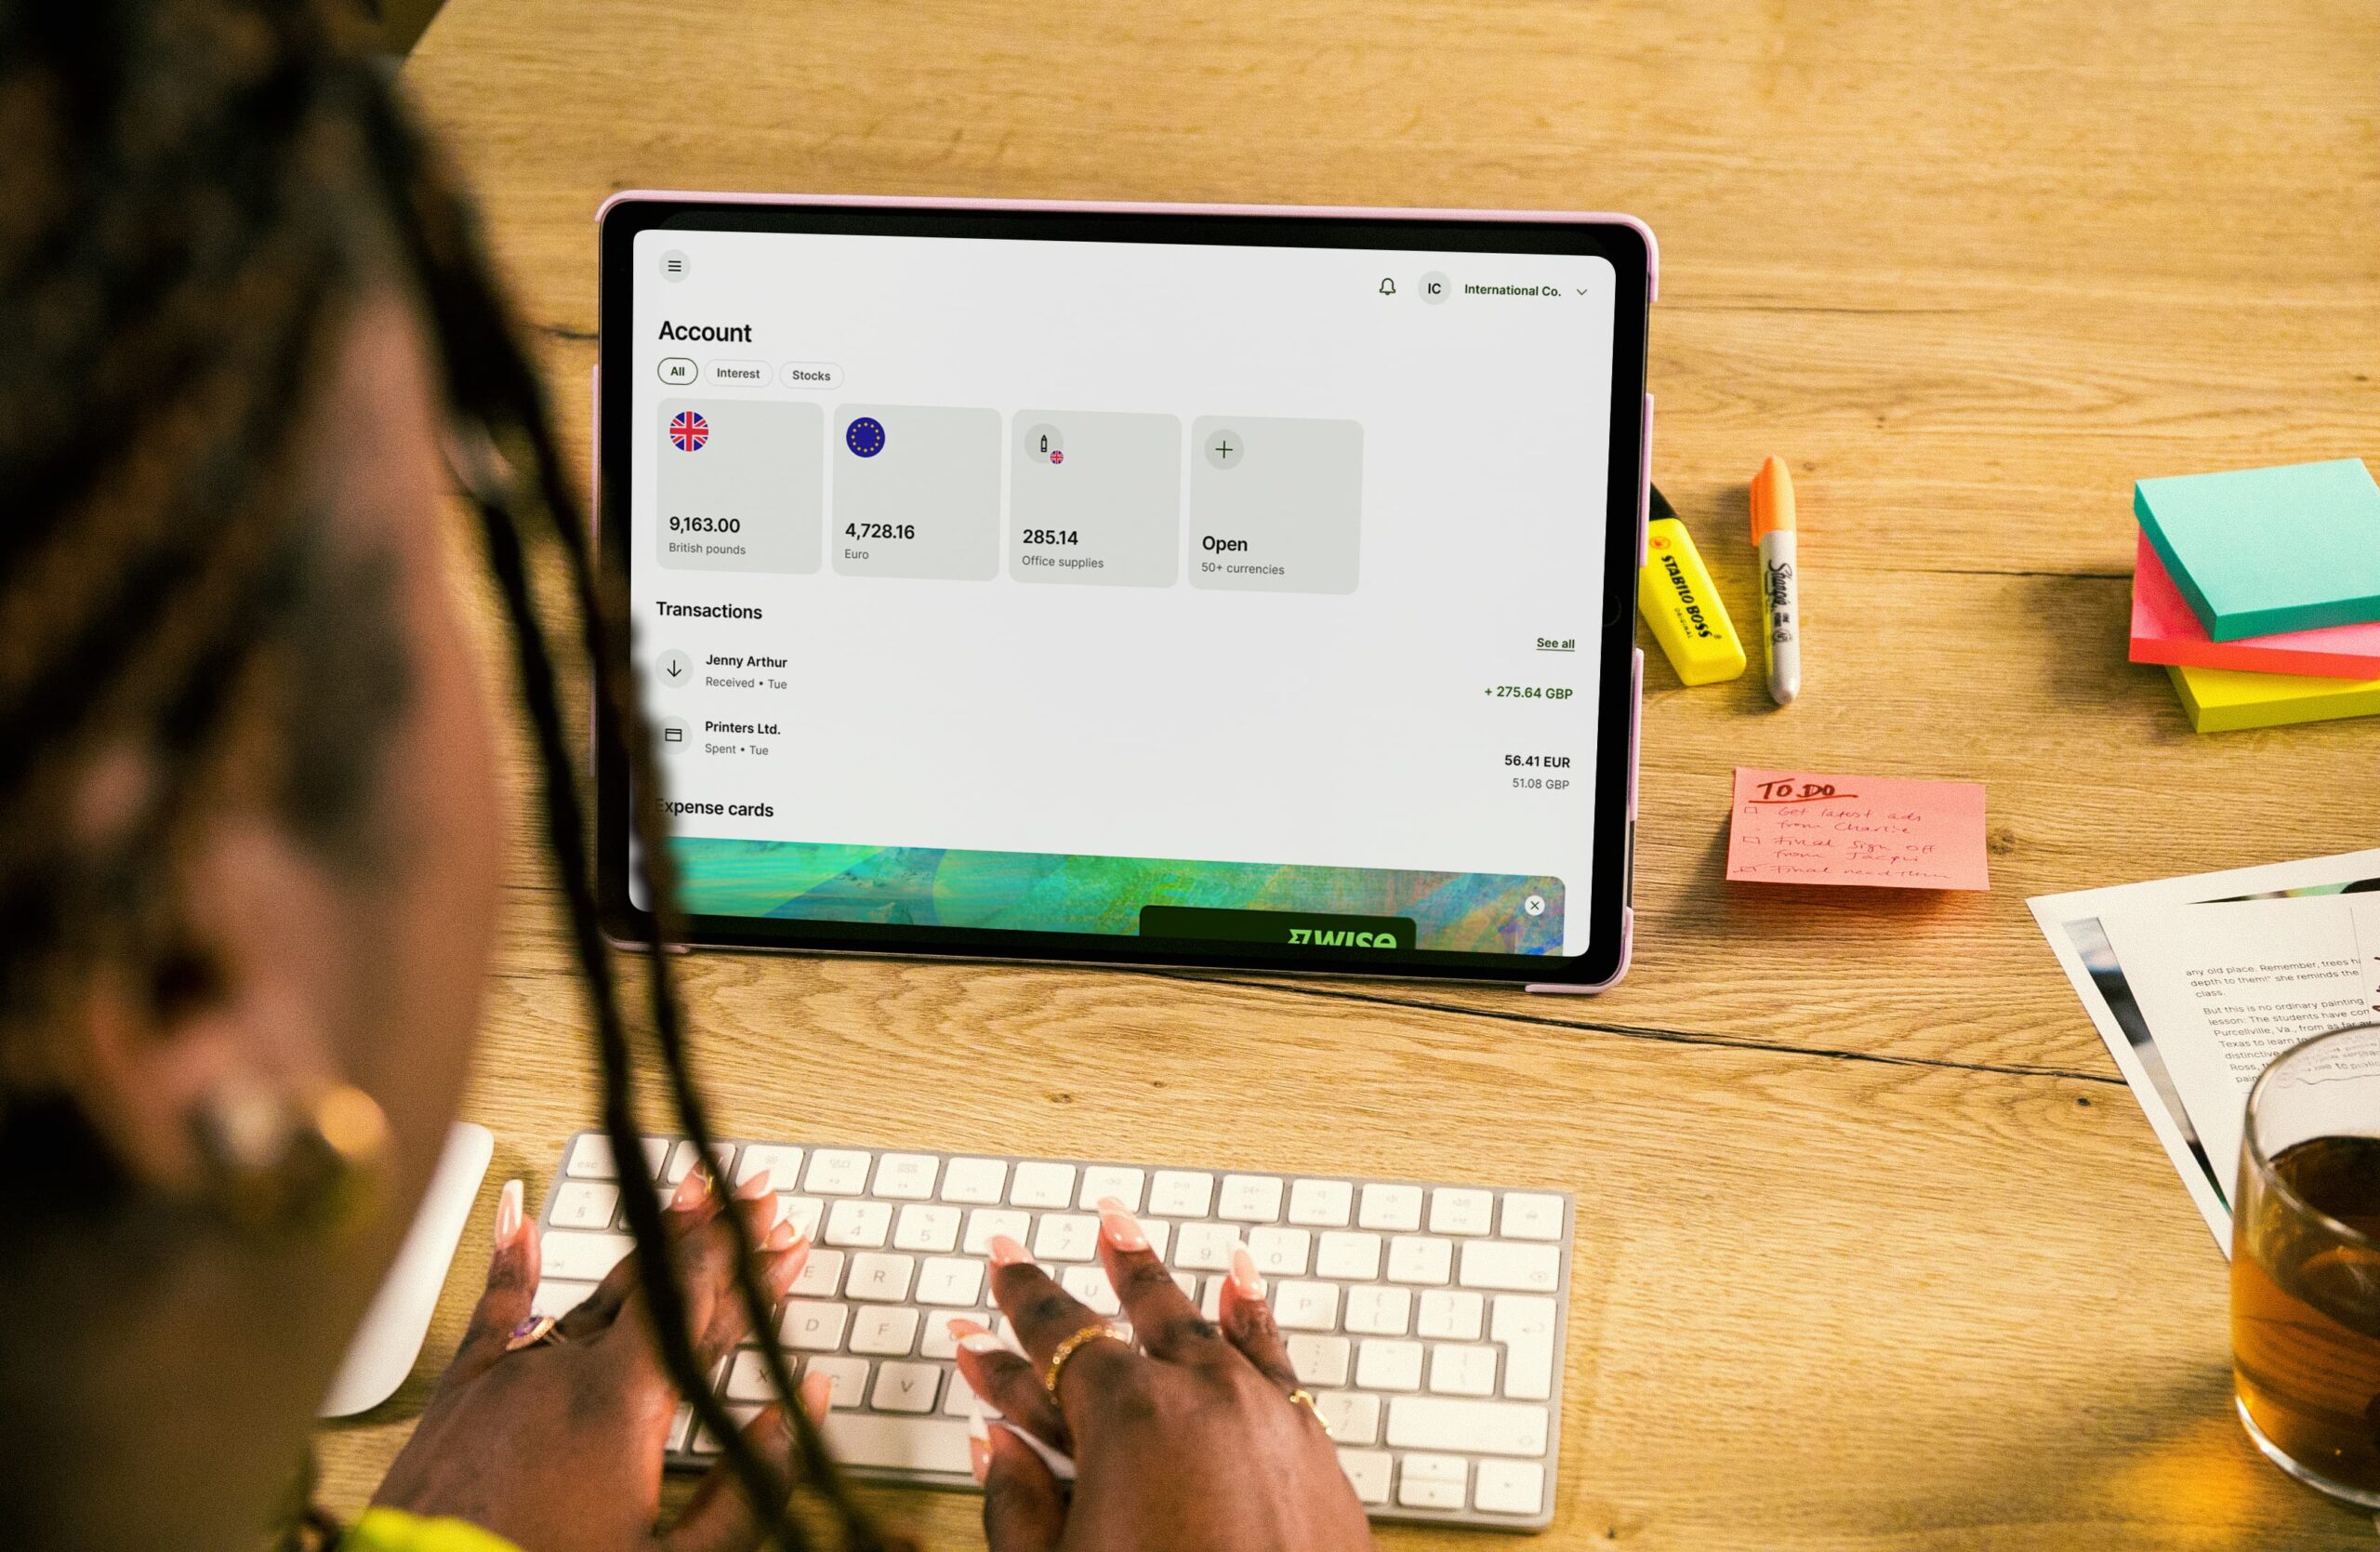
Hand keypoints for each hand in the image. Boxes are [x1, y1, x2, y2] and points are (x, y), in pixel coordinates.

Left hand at [373, 1167, 820, 1551]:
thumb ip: (749, 1487)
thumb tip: (796, 1412)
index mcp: (623, 1404)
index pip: (700, 1304)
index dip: (747, 1262)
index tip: (782, 1231)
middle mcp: (567, 1370)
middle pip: (659, 1283)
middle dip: (715, 1237)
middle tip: (756, 1198)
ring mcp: (510, 1373)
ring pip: (594, 1291)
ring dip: (648, 1252)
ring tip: (686, 1204)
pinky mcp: (459, 1393)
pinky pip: (493, 1309)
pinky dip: (512, 1258)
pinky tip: (519, 1216)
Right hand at [951, 1201, 1374, 1551]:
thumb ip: (1019, 1503)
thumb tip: (994, 1444)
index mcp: (1130, 1418)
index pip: (1056, 1343)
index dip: (1016, 1311)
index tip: (993, 1283)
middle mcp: (1202, 1395)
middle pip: (1133, 1313)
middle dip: (1089, 1276)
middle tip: (1049, 1242)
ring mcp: (1266, 1415)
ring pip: (1203, 1323)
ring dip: (1159, 1281)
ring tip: (1127, 1235)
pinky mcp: (1313, 1447)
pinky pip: (1276, 1356)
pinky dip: (1252, 1315)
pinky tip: (1240, 1284)